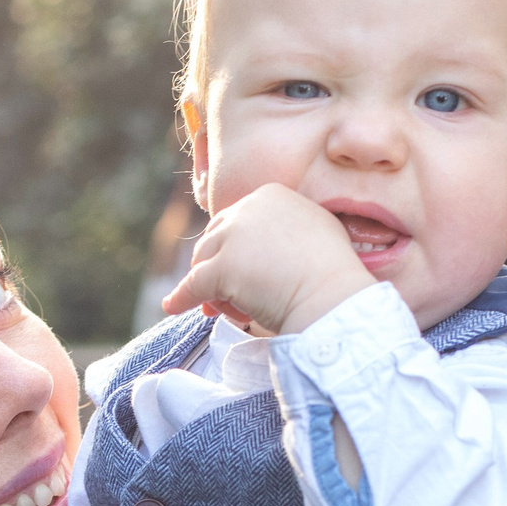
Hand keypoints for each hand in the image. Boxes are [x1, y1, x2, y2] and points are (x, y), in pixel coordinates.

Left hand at [161, 184, 373, 334]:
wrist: (333, 296)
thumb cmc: (332, 272)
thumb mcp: (315, 230)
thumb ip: (286, 228)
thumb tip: (269, 246)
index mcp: (271, 195)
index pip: (236, 221)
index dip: (233, 249)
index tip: (239, 271)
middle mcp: (249, 208)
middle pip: (214, 238)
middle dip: (215, 266)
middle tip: (222, 295)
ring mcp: (233, 236)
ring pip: (203, 262)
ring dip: (211, 288)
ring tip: (228, 310)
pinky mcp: (222, 267)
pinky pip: (193, 285)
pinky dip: (182, 297)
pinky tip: (173, 306)